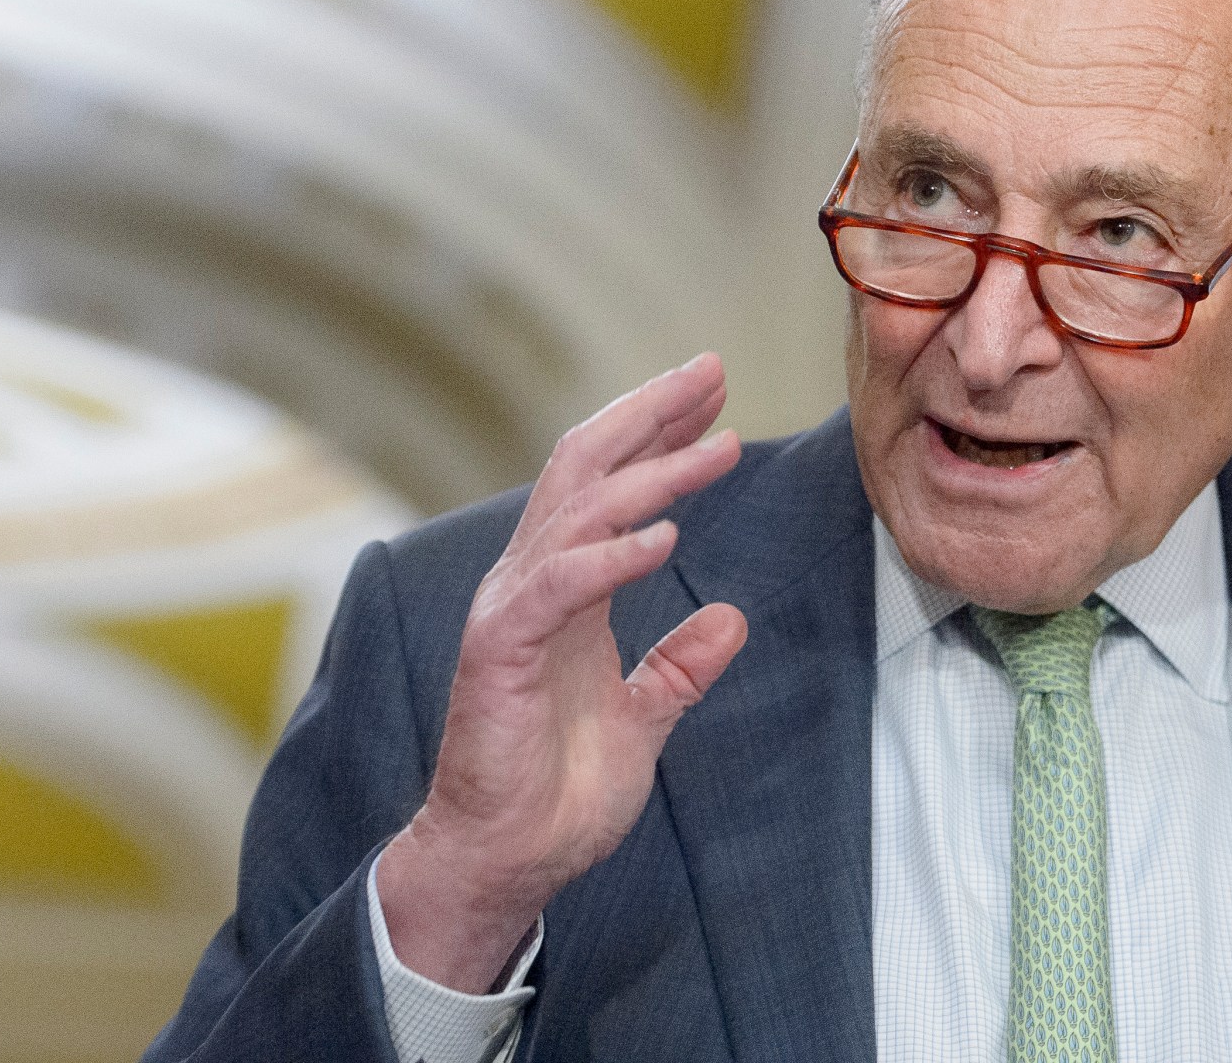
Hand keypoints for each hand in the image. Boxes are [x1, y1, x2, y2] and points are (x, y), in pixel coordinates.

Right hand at [376, 354, 747, 989]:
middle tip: (711, 371)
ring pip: (577, 511)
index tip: (716, 398)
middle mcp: (533, 583)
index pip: (609, 486)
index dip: (660, 435)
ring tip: (718, 447)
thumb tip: (731, 618)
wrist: (503, 860)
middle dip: (650, 414)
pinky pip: (559, 586)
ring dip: (652, 473)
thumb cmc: (558, 794)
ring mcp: (512, 611)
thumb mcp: (645, 719)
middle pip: (586, 466)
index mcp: (565, 590)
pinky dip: (612, 555)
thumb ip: (680, 667)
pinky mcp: (500, 652)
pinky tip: (665, 537)